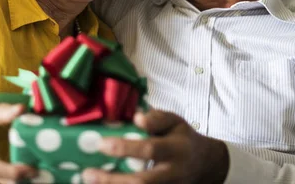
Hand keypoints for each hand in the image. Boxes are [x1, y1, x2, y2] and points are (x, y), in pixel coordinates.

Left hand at [82, 110, 229, 183]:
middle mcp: (172, 172)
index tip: (101, 144)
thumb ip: (157, 118)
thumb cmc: (183, 138)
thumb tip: (137, 118)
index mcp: (176, 148)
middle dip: (113, 179)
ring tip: (90, 179)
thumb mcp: (175, 121)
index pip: (150, 149)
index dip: (125, 147)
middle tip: (88, 173)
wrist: (205, 164)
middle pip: (143, 181)